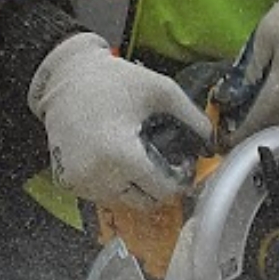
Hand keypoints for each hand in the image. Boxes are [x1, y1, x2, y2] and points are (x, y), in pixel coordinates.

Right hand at [27, 33, 211, 207]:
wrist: (65, 79)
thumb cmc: (115, 81)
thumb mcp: (160, 90)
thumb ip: (192, 116)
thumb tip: (213, 143)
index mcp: (122, 155)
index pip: (161, 191)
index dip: (177, 180)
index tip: (180, 165)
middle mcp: (98, 175)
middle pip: (143, 201)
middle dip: (156, 185)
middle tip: (158, 159)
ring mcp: (79, 182)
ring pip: (122, 200)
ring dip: (133, 185)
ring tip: (134, 153)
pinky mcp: (67, 182)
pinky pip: (100, 194)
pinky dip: (111, 182)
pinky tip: (113, 156)